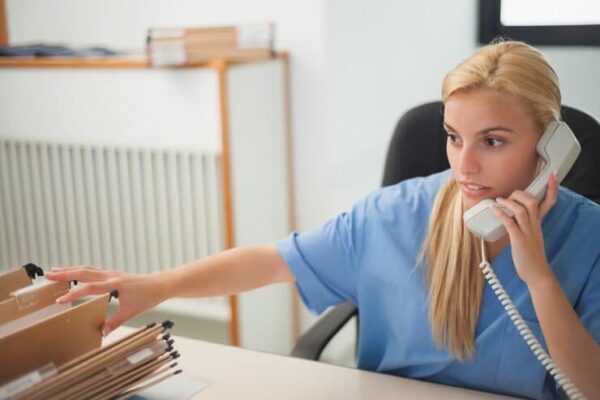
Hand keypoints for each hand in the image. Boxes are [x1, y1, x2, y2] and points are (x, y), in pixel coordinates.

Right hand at [45, 266, 166, 335]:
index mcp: (115, 284)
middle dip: (65, 274)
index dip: (74, 293)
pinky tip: (72, 273)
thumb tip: (101, 332)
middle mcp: (111, 276)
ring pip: (87, 269)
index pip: (90, 288)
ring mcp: (111, 273)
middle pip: (84, 272)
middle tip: (47, 276)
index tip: (60, 300)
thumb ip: (115, 322)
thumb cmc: (148, 298)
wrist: (160, 285)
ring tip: (54, 271)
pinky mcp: (112, 274)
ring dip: (70, 270)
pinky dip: (79, 271)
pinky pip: (92, 271)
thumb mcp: (131, 312)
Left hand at [491, 172, 558, 286]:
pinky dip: (501, 213)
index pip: (549, 202)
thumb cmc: (531, 257)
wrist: (537, 274)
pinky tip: (494, 210)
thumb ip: (522, 226)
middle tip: (509, 196)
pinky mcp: (519, 240)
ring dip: (508, 202)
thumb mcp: (530, 237)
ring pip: (523, 209)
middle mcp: (535, 225)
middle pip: (532, 201)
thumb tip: (508, 217)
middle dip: (520, 193)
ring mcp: (528, 232)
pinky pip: (511, 223)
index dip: (551, 188)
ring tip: (498, 201)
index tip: (552, 175)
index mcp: (538, 224)